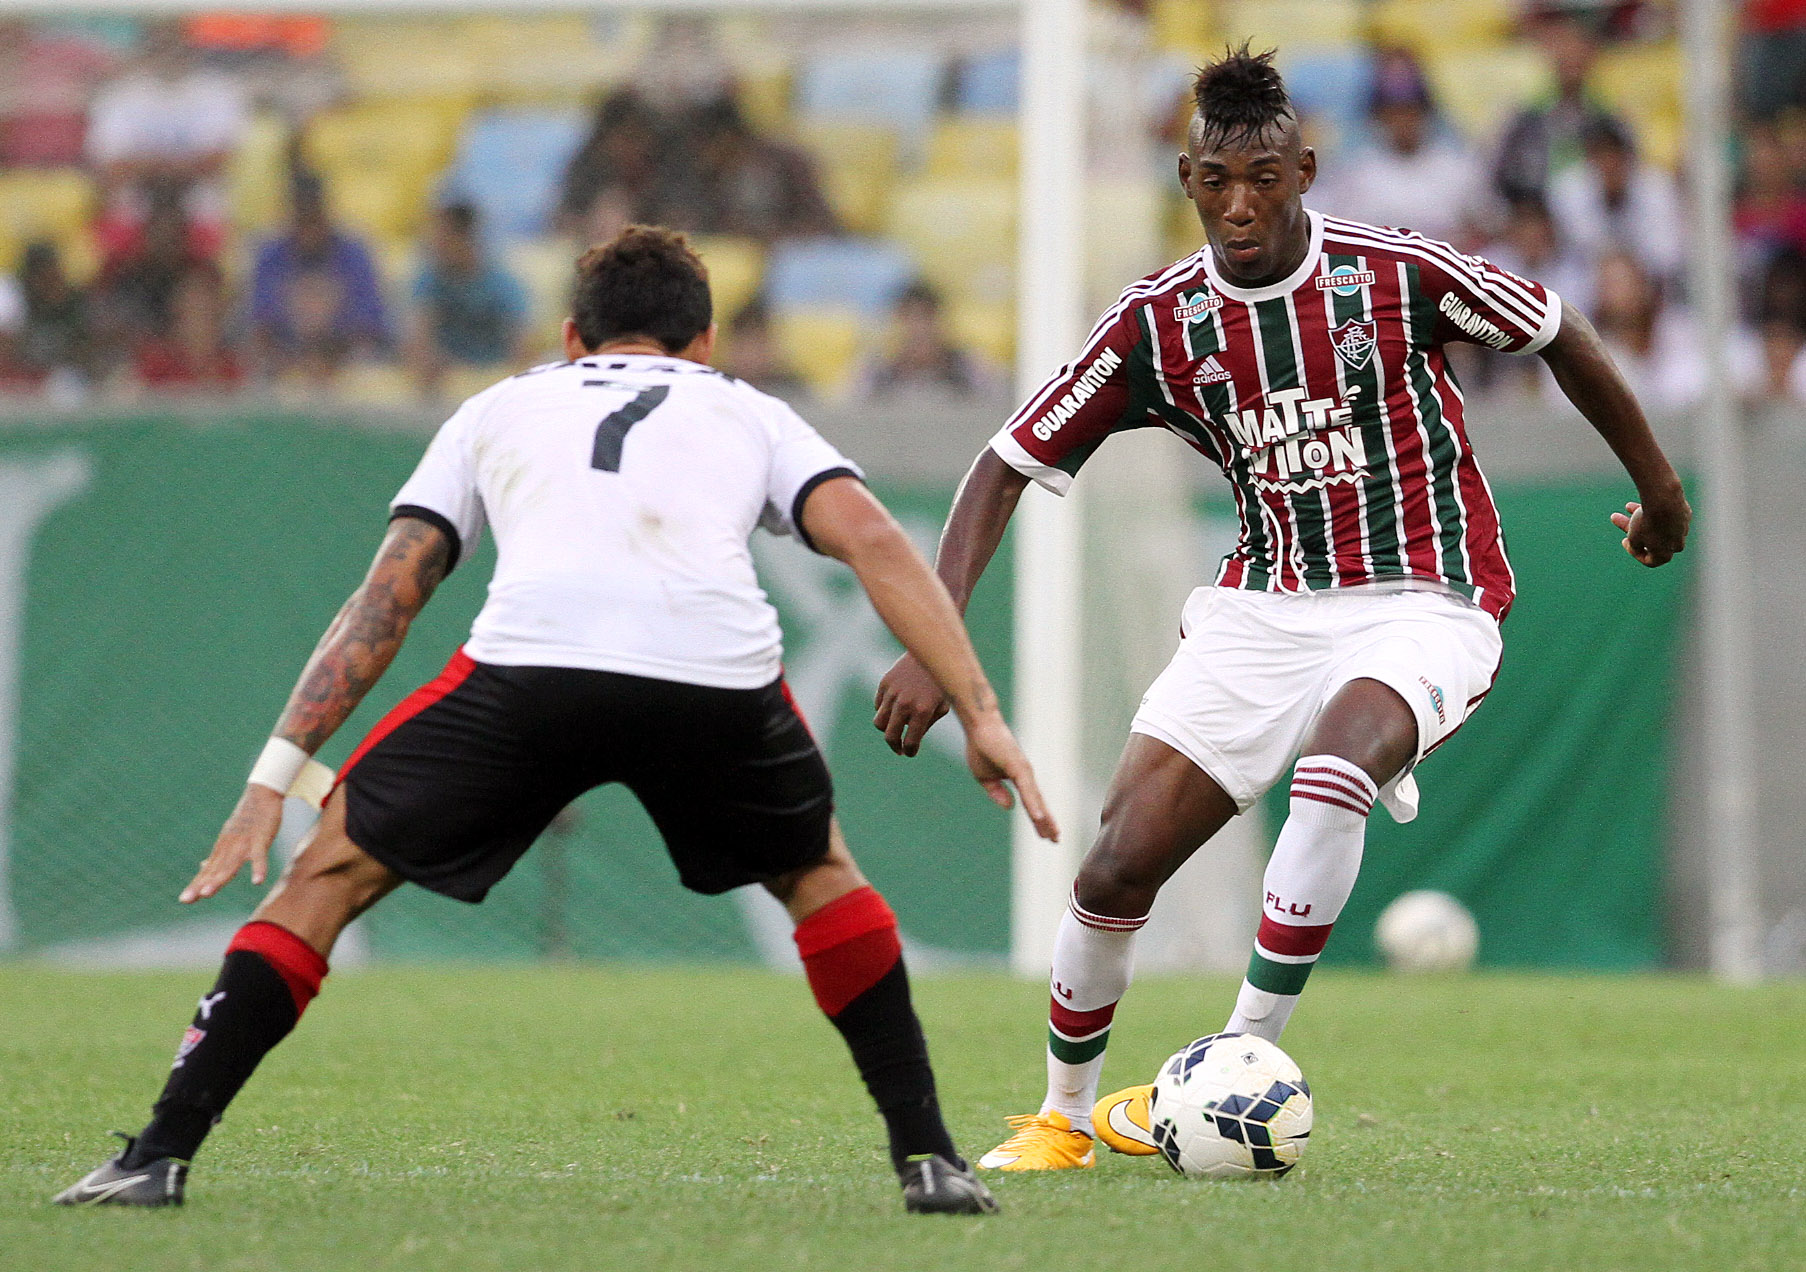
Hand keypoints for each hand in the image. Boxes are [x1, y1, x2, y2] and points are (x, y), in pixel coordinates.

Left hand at [181, 784, 284, 902]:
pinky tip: (257, 881)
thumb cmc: (246, 819)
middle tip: (188, 899)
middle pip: (215, 870)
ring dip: (219, 879)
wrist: (261, 795)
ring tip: (208, 893)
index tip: (184, 900)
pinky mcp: (260, 839)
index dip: (196, 885)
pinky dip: (259, 868)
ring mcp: (243, 843)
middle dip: (202, 884)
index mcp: (222, 849)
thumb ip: (217, 855)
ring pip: (230, 864)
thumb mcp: (229, 838)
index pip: (207, 871)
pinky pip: (259, 856)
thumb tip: (202, 866)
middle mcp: (229, 848)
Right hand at [873, 653, 949, 756]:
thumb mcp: (942, 705)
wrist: (933, 651)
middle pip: (890, 736)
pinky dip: (885, 711)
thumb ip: (928, 724)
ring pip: (880, 722)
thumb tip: (911, 739)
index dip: (910, 751)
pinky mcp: (885, 683)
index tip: (910, 752)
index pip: (910, 742)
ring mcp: (893, 692)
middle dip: (895, 746)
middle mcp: (905, 703)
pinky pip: (878, 706)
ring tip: (896, 729)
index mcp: (923, 710)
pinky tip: (895, 711)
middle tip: (899, 749)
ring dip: (887, 729)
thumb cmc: (941, 682)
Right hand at [961, 712, 1059, 841]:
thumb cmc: (981, 746)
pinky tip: (1039, 817)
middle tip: (1057, 840)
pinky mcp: (1018, 766)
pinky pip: (1027, 789)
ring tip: (1052, 835)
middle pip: (1038, 804)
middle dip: (1047, 823)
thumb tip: (1011, 807)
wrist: (978, 725)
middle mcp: (1025, 775)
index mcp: (1019, 778)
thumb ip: (997, 792)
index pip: (1032, 803)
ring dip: (1044, 818)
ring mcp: (1024, 770)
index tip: (1048, 835)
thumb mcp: (984, 777)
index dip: (1040, 819)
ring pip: (1036, 800)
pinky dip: (1033, 804)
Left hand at [1610, 494, 1690, 566]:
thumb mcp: (1634, 538)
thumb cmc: (1647, 523)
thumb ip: (1635, 546)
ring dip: (1641, 516)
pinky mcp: (1685, 514)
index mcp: (1665, 555)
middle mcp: (1677, 544)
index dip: (1634, 552)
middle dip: (1633, 529)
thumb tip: (1639, 547)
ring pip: (1658, 524)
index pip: (1649, 560)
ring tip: (1627, 506)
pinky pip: (1667, 514)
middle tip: (1617, 518)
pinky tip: (1643, 500)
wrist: (1665, 500)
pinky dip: (1654, 510)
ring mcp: (1683, 529)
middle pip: (1651, 539)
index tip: (1625, 540)